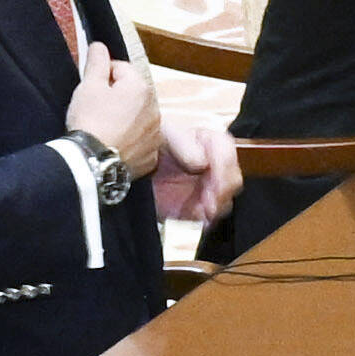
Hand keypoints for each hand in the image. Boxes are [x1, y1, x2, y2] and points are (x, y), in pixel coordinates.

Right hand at [65, 48, 163, 171]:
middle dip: (117, 96)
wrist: (91, 162)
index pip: (122, 69)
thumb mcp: (88, 86)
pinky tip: (114, 143)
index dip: (103, 75)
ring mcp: (156, 134)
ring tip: (104, 127)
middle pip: (133, 93)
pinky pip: (141, 141)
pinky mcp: (152, 156)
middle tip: (96, 109)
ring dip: (125, 117)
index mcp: (141, 87)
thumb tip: (100, 45)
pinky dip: (131, 140)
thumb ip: (97, 63)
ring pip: (139, 117)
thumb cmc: (89, 120)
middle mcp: (156, 108)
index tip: (91, 88)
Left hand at [147, 84, 239, 225]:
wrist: (123, 168)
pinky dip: (204, 221)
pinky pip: (208, 217)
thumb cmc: (146, 143)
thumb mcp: (163, 135)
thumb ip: (184, 145)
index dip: (224, 169)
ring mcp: (206, 188)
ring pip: (224, 200)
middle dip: (222, 192)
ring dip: (216, 208)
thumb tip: (202, 162)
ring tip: (202, 212)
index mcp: (208, 143)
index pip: (227, 154)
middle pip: (231, 180)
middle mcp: (212, 166)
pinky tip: (198, 221)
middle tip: (209, 203)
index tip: (213, 183)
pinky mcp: (196, 207)